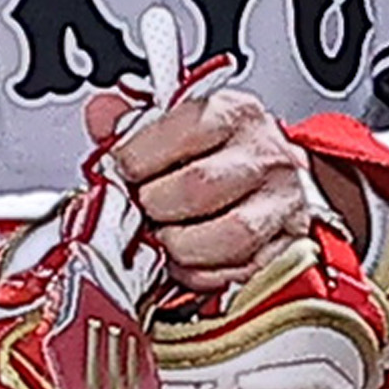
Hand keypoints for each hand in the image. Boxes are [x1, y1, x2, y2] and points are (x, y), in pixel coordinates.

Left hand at [114, 66, 309, 286]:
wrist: (276, 180)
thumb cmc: (224, 153)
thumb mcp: (181, 123)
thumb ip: (136, 122)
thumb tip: (102, 117)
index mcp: (236, 114)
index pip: (185, 130)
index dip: (139, 156)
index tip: (120, 170)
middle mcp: (264, 156)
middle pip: (199, 186)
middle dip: (154, 205)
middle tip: (140, 209)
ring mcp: (281, 204)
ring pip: (229, 234)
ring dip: (180, 245)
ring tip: (162, 238)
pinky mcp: (285, 247)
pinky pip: (242, 271)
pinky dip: (203, 274)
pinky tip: (185, 263)